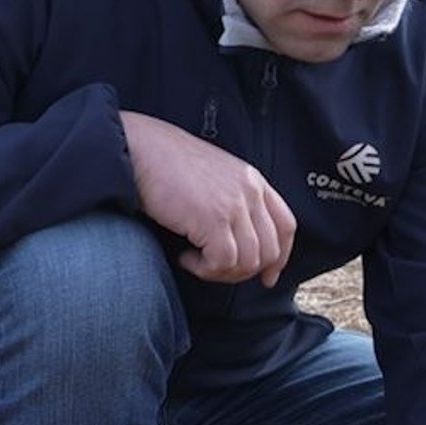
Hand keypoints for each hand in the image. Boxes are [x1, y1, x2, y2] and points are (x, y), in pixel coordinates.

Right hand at [119, 111, 295, 285]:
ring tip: (195, 260)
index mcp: (254, 181)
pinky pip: (222, 262)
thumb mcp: (215, 177)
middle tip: (214, 269)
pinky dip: (204, 269)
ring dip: (221, 272)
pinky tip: (185, 257)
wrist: (139, 148)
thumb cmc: (167, 165)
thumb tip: (240, 242)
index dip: (280, 257)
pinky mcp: (213, 219)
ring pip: (248, 262)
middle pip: (269, 250)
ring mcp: (234, 205)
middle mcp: (250, 192)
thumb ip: (234, 201)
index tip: (267, 276)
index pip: (286, 225)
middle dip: (244, 272)